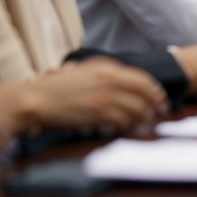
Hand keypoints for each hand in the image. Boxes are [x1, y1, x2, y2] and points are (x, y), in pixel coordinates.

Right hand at [3, 57, 168, 133]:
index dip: (155, 91)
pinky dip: (127, 127)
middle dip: (155, 105)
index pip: (142, 78)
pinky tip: (125, 129)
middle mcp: (109, 79)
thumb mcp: (82, 70)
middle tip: (159, 114)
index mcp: (106, 67)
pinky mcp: (98, 113)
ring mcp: (105, 97)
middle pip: (144, 93)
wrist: (36, 99)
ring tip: (142, 124)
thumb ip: (103, 72)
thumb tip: (122, 80)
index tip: (160, 99)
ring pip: (136, 109)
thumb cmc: (55, 88)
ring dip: (142, 118)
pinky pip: (123, 121)